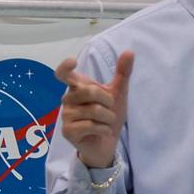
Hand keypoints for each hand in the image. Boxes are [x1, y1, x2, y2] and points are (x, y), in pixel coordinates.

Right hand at [55, 51, 133, 169]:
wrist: (107, 142)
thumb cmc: (109, 115)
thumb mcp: (118, 93)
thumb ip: (122, 73)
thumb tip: (129, 51)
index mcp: (77, 87)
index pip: (64, 74)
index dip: (65, 67)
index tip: (72, 62)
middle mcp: (68, 100)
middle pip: (90, 91)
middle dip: (108, 101)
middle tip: (110, 109)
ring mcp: (66, 116)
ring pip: (93, 110)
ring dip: (108, 118)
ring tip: (106, 122)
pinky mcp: (67, 131)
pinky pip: (91, 125)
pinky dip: (104, 129)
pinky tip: (103, 131)